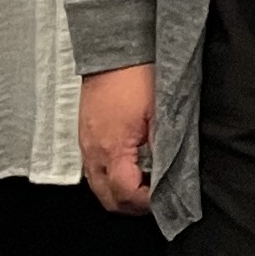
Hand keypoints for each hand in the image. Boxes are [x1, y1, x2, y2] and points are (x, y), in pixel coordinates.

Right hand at [79, 65, 155, 212]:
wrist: (113, 50)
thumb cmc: (136, 76)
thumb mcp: (160, 112)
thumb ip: (164, 146)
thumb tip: (169, 173)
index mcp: (113, 149)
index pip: (125, 194)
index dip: (147, 202)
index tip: (164, 198)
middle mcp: (94, 152)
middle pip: (108, 199)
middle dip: (132, 205)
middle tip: (155, 197)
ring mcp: (86, 145)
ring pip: (98, 187)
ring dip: (121, 192)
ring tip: (145, 183)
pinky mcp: (85, 136)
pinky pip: (93, 169)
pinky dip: (111, 176)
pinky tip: (130, 165)